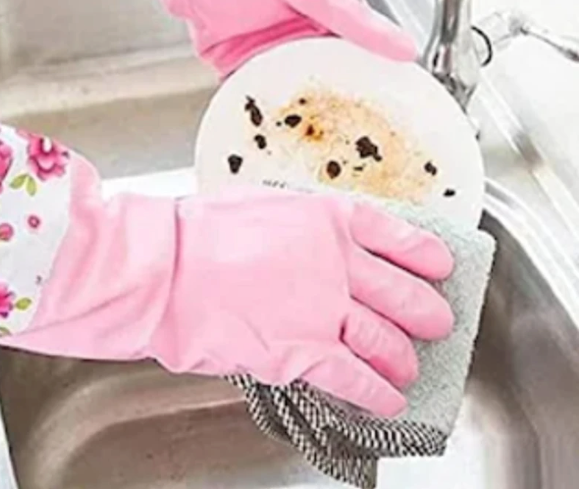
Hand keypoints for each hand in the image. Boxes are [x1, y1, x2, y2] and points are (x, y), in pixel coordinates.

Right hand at [149, 189, 453, 416]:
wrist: (166, 267)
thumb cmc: (198, 232)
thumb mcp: (259, 205)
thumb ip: (299, 225)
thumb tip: (314, 241)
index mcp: (326, 218)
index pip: (396, 234)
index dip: (424, 253)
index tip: (439, 264)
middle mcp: (337, 263)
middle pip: (403, 292)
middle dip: (426, 312)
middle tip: (434, 321)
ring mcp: (325, 309)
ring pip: (386, 340)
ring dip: (402, 358)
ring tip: (407, 367)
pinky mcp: (306, 353)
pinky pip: (358, 380)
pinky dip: (379, 394)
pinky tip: (388, 401)